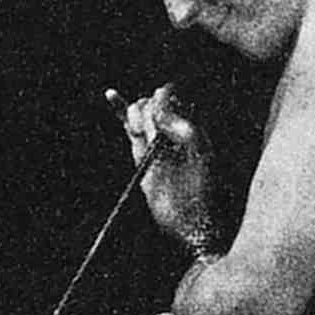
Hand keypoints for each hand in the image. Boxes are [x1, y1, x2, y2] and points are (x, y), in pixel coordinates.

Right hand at [107, 84, 218, 252]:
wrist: (191, 220)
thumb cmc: (203, 188)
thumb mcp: (200, 152)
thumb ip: (181, 125)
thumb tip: (156, 105)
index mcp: (192, 122)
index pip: (170, 95)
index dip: (162, 102)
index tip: (162, 122)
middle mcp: (173, 127)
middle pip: (151, 102)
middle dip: (150, 113)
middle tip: (156, 138)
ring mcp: (156, 138)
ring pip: (139, 111)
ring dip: (138, 117)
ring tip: (146, 136)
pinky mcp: (142, 152)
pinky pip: (129, 126)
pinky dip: (119, 108)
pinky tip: (111, 94)